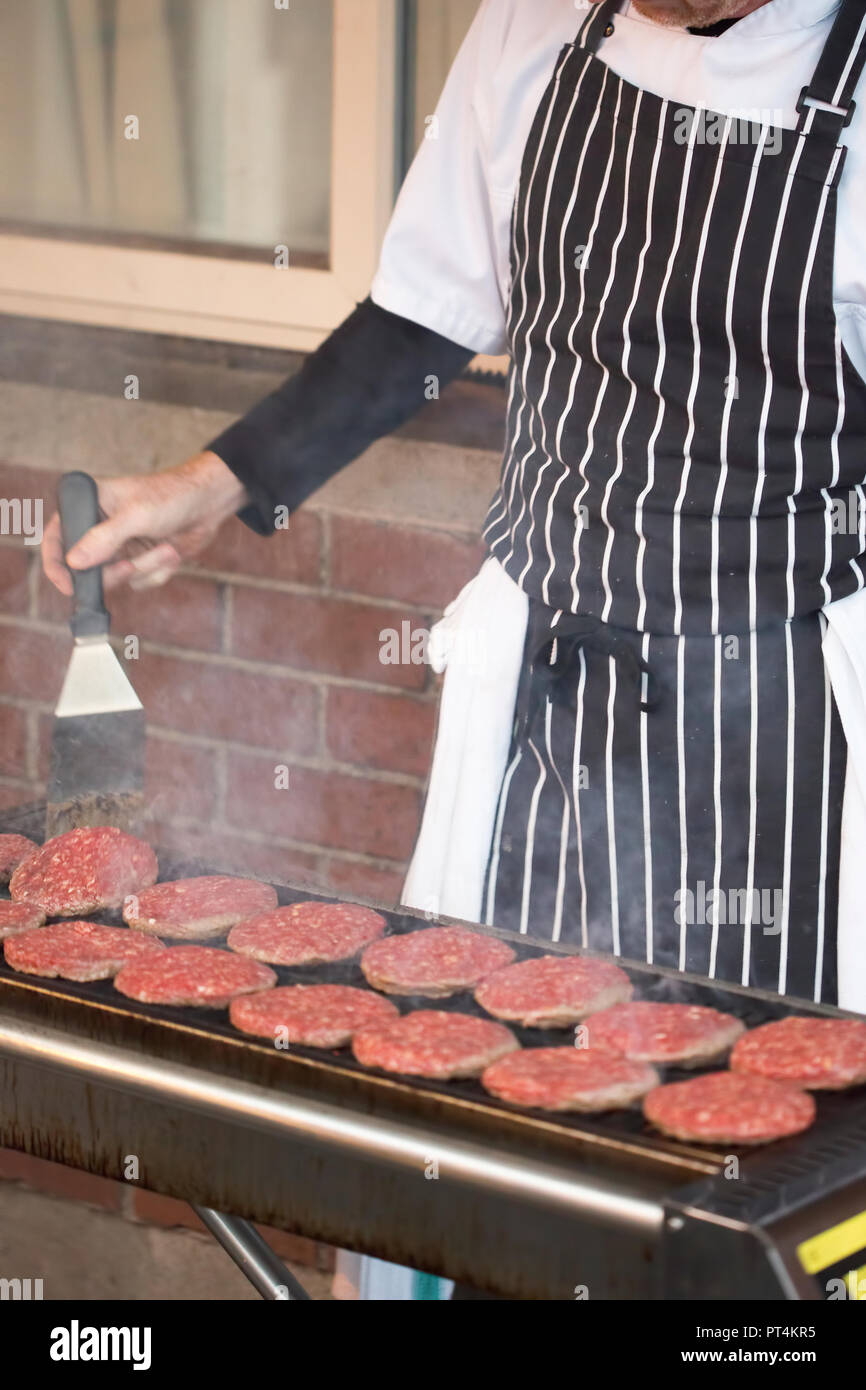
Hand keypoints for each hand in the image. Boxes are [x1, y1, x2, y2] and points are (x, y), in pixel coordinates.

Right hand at [41, 452, 247, 593]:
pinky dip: (158, 571)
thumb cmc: (172, 496)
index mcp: (88, 504)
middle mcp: (99, 527)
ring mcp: (120, 546)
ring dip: (146, 567)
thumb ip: (104, 539)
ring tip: (166, 548)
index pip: (56, 536)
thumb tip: (75, 562)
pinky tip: (171, 552)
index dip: (56, 564)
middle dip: (114, 573)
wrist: (210, 503)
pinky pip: (140, 581)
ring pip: (117, 578)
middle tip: (130, 567)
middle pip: (86, 568)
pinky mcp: (139, 559)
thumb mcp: (136, 515)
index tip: (69, 586)